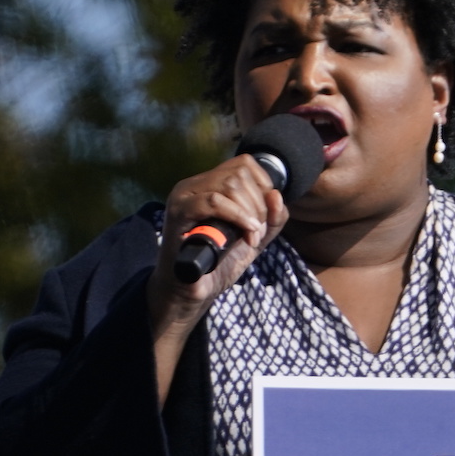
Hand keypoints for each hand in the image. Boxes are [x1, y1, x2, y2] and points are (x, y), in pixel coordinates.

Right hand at [147, 153, 288, 402]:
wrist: (192, 291)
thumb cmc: (219, 263)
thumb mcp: (255, 238)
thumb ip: (272, 218)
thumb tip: (276, 194)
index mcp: (211, 184)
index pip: (245, 164)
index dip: (264, 187)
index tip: (264, 216)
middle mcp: (195, 184)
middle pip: (240, 174)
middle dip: (259, 205)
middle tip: (256, 232)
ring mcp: (184, 195)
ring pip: (230, 185)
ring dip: (250, 213)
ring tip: (249, 237)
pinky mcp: (178, 211)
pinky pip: (213, 201)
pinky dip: (237, 216)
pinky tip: (246, 234)